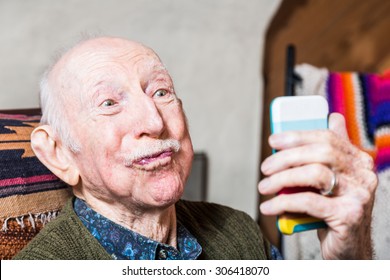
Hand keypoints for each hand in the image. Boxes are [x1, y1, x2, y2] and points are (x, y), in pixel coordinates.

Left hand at [258, 113, 377, 258]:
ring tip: (264, 187)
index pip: (327, 138)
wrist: (348, 247)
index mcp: (359, 161)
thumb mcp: (335, 179)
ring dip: (282, 179)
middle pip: (320, 153)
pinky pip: (309, 202)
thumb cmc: (334, 209)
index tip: (273, 140)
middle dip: (286, 157)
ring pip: (314, 174)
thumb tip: (332, 117)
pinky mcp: (348, 216)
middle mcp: (363, 175)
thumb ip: (332, 152)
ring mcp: (359, 195)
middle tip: (265, 168)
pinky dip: (283, 203)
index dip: (297, 136)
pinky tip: (269, 207)